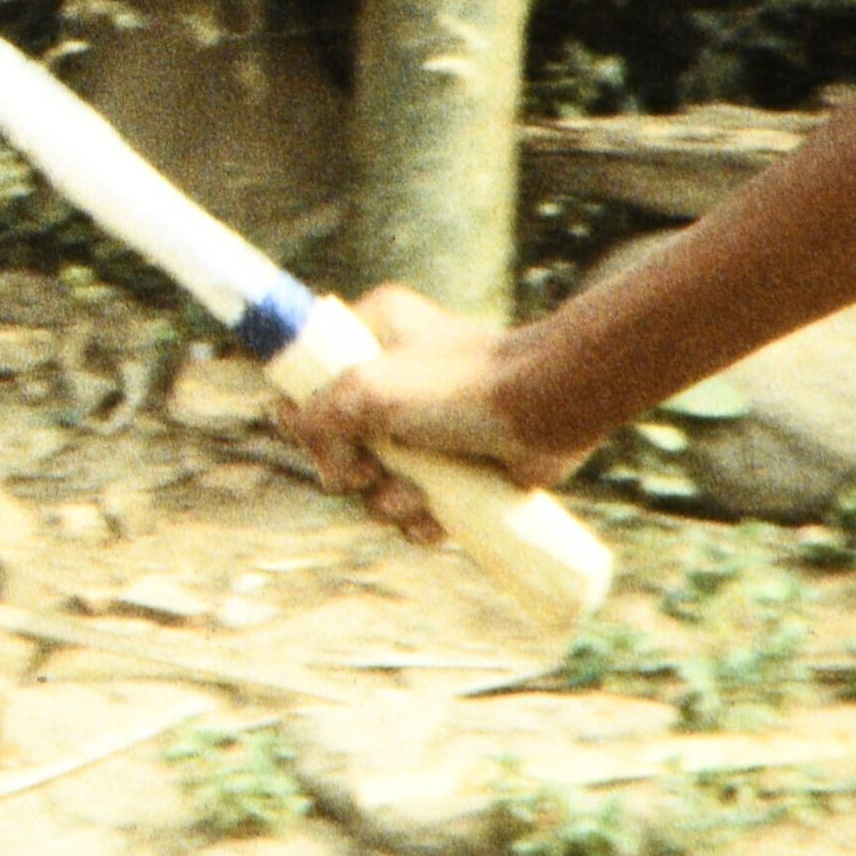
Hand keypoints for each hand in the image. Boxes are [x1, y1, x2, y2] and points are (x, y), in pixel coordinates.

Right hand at [280, 284, 584, 547]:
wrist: (550, 409)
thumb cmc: (462, 386)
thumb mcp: (370, 389)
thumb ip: (318, 416)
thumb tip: (320, 458)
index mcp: (373, 335)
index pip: (308, 378)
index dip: (305, 418)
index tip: (324, 438)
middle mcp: (394, 379)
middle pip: (335, 444)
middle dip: (351, 471)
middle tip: (373, 468)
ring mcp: (424, 427)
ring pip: (373, 484)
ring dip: (389, 501)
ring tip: (421, 492)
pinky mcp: (452, 468)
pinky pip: (413, 508)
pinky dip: (420, 520)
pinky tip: (439, 514)